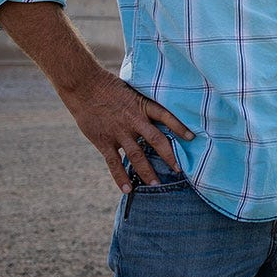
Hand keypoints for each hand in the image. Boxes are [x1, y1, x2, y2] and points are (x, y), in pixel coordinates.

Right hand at [58, 71, 195, 193]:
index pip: (166, 116)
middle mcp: (134, 120)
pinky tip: (128, 189)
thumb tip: (156, 114)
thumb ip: (143, 105)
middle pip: (156, 140)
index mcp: (142, 106)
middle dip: (169, 156)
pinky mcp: (104, 141)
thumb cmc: (109, 87)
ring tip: (155, 184)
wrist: (85, 87)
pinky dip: (121, 177)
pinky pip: (114, 162)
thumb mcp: (132, 91)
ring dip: (147, 171)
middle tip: (179, 169)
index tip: (191, 137)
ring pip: (137, 155)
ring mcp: (119, 132)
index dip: (179, 127)